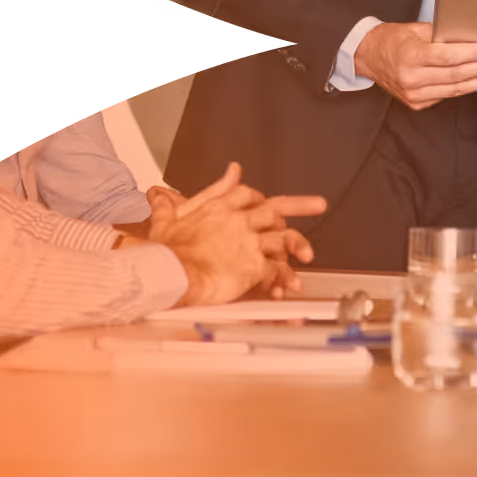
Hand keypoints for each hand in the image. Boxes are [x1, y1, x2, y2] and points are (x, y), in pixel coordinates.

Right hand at [153, 164, 326, 304]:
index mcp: (218, 207)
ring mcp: (248, 242)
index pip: (248, 193)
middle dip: (301, 204)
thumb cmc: (163, 250)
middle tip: (318, 203)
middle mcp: (238, 220)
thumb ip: (169, 201)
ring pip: (282, 239)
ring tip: (307, 255)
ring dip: (297, 246)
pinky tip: (287, 286)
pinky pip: (276, 270)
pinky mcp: (253, 266)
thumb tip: (158, 191)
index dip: (262, 196)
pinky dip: (284, 279)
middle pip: (275, 209)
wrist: (168, 271)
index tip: (269, 196)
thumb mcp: (166, 218)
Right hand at [352, 20, 476, 110]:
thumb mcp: (415, 30)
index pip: (448, 57)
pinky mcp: (418, 103)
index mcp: (410, 56)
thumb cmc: (391, 40)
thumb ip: (441, 34)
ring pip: (456, 89)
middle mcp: (412, 78)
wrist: (367, 57)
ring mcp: (415, 94)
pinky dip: (466, 87)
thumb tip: (472, 37)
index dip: (472, 54)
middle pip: (457, 75)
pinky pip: (447, 95)